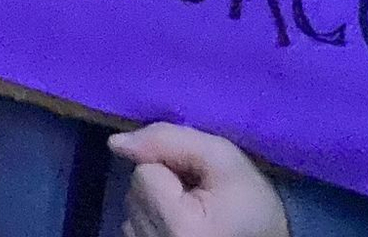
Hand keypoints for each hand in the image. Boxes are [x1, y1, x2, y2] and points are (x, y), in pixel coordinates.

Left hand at [110, 124, 289, 236]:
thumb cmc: (251, 205)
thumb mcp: (222, 158)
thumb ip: (168, 140)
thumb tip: (116, 143)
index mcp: (177, 225)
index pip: (144, 171)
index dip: (172, 168)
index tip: (202, 184)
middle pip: (136, 188)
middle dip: (164, 184)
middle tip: (201, 198)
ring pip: (134, 205)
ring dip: (158, 202)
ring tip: (194, 213)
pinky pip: (135, 225)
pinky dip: (155, 221)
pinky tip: (182, 227)